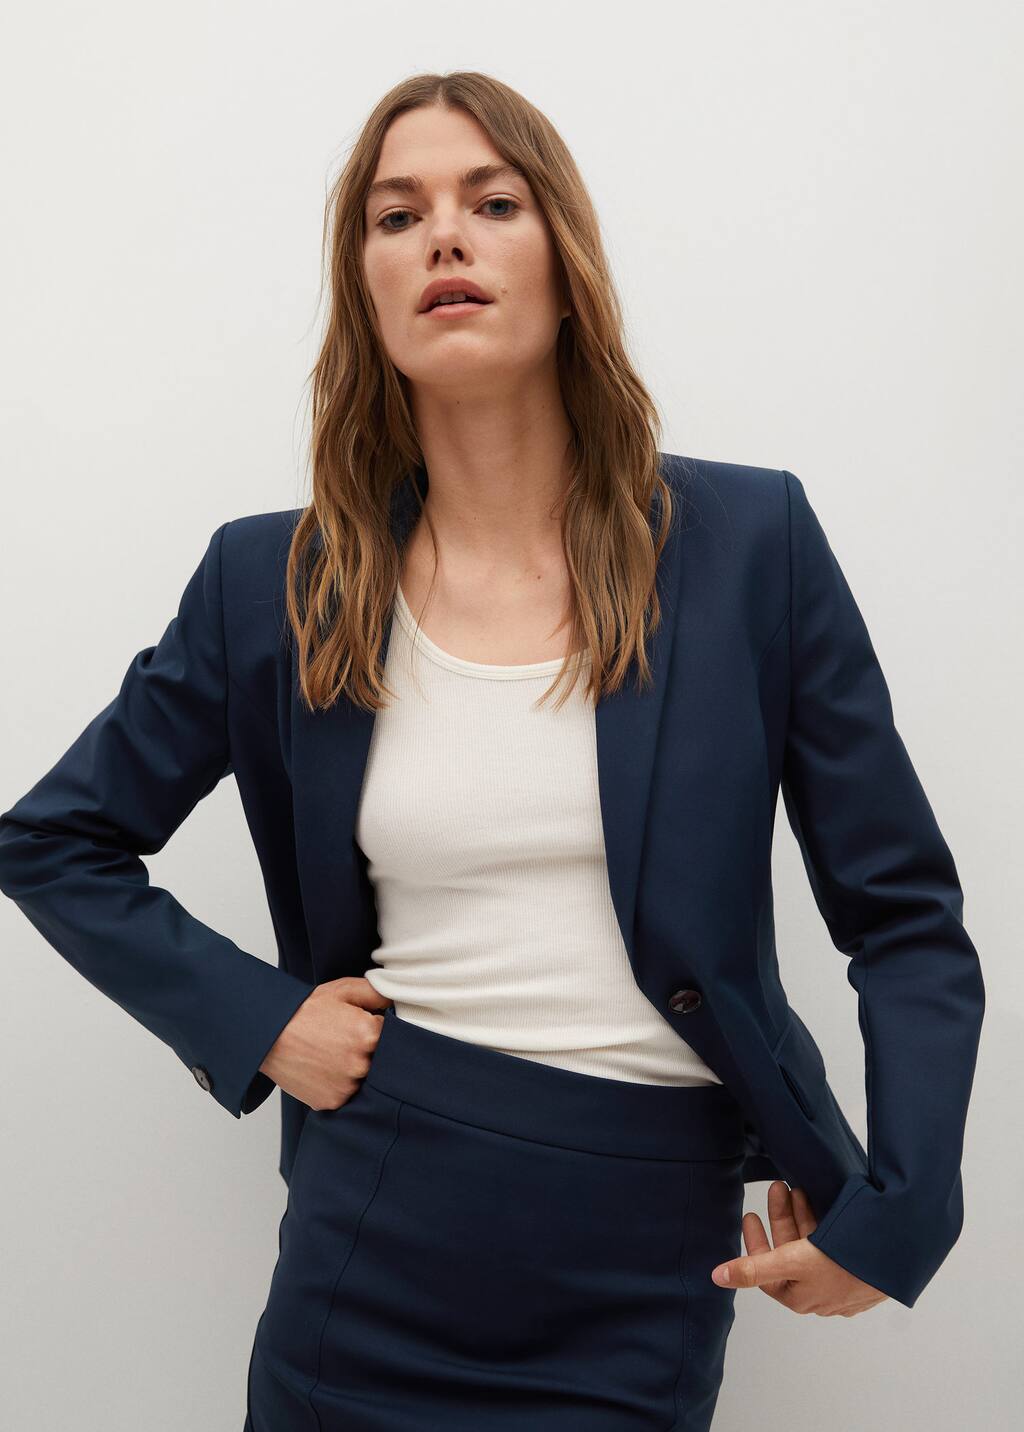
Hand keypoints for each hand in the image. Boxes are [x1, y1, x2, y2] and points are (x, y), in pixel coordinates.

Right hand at [259, 976, 393, 1110]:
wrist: (269, 1035)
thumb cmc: (304, 1011)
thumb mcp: (342, 990)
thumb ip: (376, 992)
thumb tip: (398, 1000)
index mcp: (369, 1033)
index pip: (393, 1036)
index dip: (378, 1031)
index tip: (364, 1028)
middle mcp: (362, 1062)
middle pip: (380, 1060)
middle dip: (368, 1051)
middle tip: (345, 1042)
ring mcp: (347, 1085)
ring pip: (364, 1079)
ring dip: (354, 1070)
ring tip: (333, 1055)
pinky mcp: (333, 1101)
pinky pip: (346, 1094)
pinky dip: (339, 1085)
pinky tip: (325, 1069)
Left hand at [710, 1180, 888, 1315]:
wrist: (896, 1258)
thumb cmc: (842, 1265)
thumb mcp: (792, 1263)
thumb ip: (754, 1268)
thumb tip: (716, 1277)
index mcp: (800, 1296)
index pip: (765, 1270)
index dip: (755, 1242)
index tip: (749, 1215)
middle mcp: (818, 1293)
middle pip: (788, 1251)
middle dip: (781, 1218)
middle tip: (776, 1188)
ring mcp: (840, 1280)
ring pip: (810, 1243)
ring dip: (800, 1214)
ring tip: (795, 1187)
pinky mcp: (858, 1267)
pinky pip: (831, 1241)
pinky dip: (820, 1220)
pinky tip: (819, 1201)